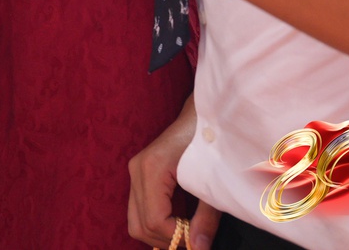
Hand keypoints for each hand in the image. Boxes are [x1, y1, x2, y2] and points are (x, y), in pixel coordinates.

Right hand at [128, 96, 213, 247]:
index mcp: (152, 169)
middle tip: (192, 241)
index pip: (153, 219)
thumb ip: (205, 218)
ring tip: (187, 232)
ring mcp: (136, 171)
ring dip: (160, 234)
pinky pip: (140, 210)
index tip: (198, 241)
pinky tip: (179, 220)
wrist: (204, 113)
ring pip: (136, 220)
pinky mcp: (140, 173)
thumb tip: (198, 247)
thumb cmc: (210, 142)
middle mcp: (137, 170)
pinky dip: (157, 223)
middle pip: (139, 225)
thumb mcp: (213, 181)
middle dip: (165, 239)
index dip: (175, 236)